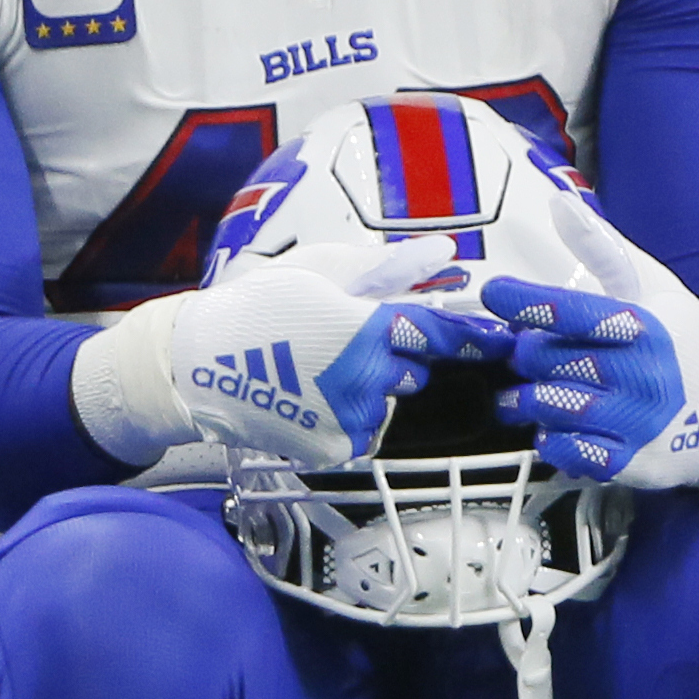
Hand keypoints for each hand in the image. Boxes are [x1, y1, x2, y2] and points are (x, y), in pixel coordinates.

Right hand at [71, 235, 463, 468]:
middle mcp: (368, 377)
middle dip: (394, 359)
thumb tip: (443, 252)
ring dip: (369, 390)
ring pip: (387, 403)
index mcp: (368, 328)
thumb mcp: (320, 270)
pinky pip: (362, 430)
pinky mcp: (336, 446)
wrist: (200, 363)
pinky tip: (311, 398)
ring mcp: (353, 416)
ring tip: (317, 371)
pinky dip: (346, 417)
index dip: (473, 339)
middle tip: (346, 346)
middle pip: (413, 371)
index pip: (441, 335)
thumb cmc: (258, 307)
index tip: (498, 343)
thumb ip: (388, 266)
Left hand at [478, 196, 698, 491]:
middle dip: (528, 355)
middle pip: (548, 360)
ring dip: (527, 399)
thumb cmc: (682, 342)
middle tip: (531, 354)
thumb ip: (601, 247)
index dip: (527, 302)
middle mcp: (642, 375)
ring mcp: (636, 422)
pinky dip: (551, 438)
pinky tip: (556, 425)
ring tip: (526, 393)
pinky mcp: (630, 462)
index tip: (497, 295)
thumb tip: (561, 202)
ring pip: (549, 406)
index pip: (572, 311)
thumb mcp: (653, 286)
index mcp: (645, 326)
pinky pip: (567, 451)